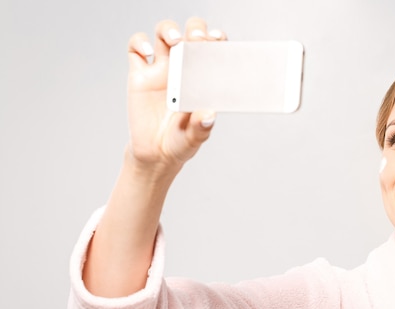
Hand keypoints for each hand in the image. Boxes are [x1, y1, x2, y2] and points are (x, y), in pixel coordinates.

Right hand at [126, 17, 226, 171]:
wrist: (155, 153)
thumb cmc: (180, 142)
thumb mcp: (194, 138)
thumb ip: (201, 128)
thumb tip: (209, 115)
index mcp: (202, 79)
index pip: (212, 51)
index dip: (216, 40)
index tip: (217, 40)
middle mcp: (183, 69)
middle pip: (189, 35)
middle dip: (195, 29)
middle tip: (196, 39)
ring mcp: (161, 70)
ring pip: (164, 34)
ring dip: (169, 30)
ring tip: (175, 41)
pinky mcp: (139, 75)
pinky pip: (135, 49)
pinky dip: (139, 42)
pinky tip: (148, 51)